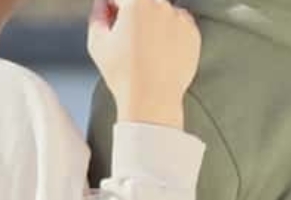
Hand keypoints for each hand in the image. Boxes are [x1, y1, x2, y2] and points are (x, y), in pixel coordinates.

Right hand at [88, 0, 201, 127]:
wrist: (152, 98)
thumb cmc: (125, 74)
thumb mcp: (97, 43)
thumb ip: (97, 15)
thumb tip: (102, 6)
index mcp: (136, 2)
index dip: (110, 7)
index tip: (108, 15)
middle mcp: (161, 5)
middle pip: (141, 2)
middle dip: (131, 15)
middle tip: (124, 39)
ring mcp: (180, 18)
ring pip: (160, 13)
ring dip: (151, 23)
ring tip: (143, 50)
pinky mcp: (193, 33)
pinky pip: (177, 26)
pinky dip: (168, 35)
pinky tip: (157, 54)